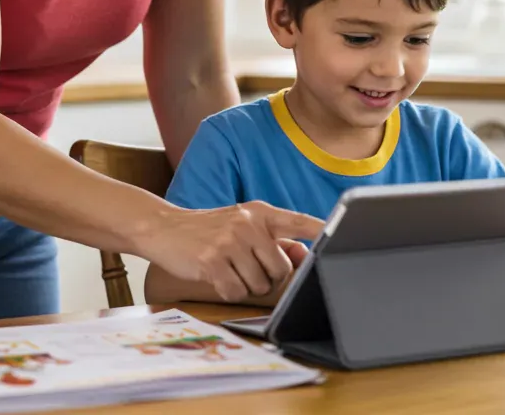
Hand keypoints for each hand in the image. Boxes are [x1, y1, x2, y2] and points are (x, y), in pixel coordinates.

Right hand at [138, 202, 323, 302]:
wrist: (162, 227)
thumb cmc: (209, 230)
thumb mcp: (242, 225)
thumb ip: (272, 239)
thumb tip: (303, 256)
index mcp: (260, 212)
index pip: (300, 222)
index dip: (323, 232)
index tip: (342, 238)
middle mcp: (248, 222)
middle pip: (282, 269)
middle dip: (268, 278)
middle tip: (246, 267)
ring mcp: (230, 241)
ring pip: (260, 284)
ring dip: (246, 285)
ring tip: (229, 268)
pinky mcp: (212, 261)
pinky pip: (236, 292)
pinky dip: (228, 291)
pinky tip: (215, 275)